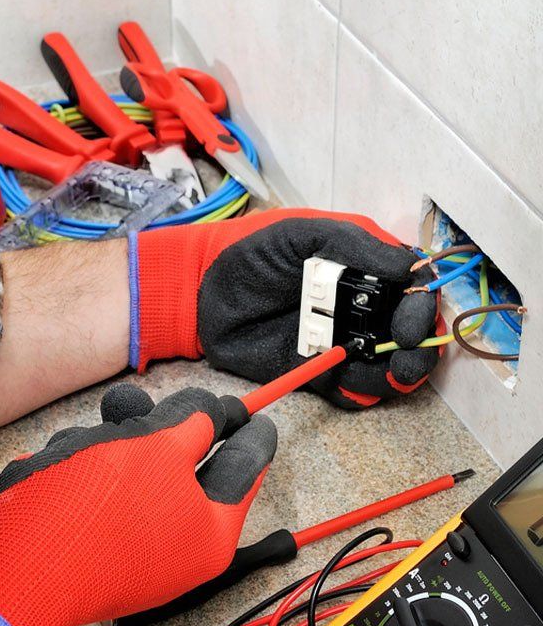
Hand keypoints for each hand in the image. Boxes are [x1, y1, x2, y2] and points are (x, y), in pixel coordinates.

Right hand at [0, 385, 275, 625]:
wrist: (12, 558)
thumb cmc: (101, 505)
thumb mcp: (164, 448)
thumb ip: (197, 423)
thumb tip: (216, 411)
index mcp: (211, 532)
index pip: (246, 469)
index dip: (253, 433)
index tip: (262, 415)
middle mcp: (177, 539)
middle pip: (190, 461)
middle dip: (172, 423)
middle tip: (182, 399)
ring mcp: (131, 536)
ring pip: (141, 460)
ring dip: (122, 434)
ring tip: (107, 423)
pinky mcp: (88, 528)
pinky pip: (103, 477)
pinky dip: (90, 457)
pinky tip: (71, 453)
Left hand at [132, 209, 438, 407]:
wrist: (203, 293)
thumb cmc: (254, 252)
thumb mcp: (306, 234)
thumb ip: (358, 247)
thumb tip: (412, 268)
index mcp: (366, 268)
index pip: (415, 288)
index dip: (423, 304)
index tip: (411, 318)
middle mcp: (363, 307)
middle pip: (412, 332)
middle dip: (418, 345)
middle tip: (404, 349)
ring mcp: (344, 342)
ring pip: (390, 367)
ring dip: (397, 373)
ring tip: (386, 371)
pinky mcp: (321, 374)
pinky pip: (355, 391)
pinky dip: (362, 391)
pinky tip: (348, 379)